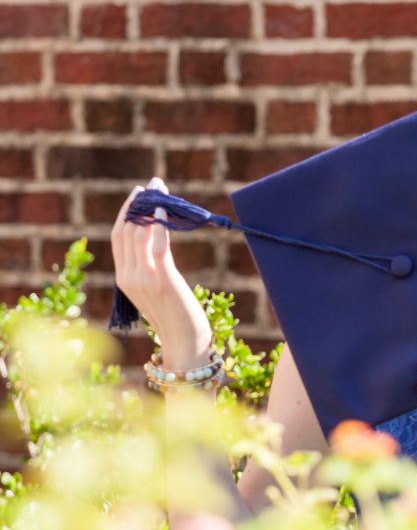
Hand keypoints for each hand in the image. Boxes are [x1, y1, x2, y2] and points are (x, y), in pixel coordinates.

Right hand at [110, 177, 211, 369]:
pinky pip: (158, 245)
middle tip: (153, 184)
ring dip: (151, 207)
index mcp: (123, 278)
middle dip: (139, 203)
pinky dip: (160, 224)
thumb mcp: (156, 290)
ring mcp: (144, 278)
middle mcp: (128, 276)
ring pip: (139, 233)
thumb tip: (156, 240)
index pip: (118, 236)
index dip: (127, 212)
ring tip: (162, 190)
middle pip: (126, 229)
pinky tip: (166, 209)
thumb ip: (151, 268)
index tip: (139, 193)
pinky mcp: (163, 280)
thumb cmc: (176, 319)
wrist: (184, 345)